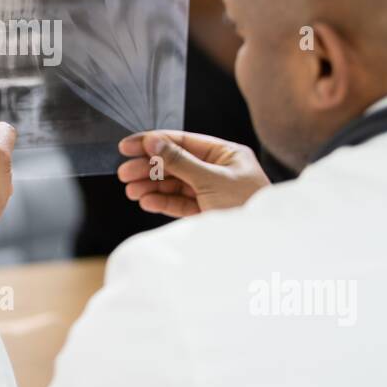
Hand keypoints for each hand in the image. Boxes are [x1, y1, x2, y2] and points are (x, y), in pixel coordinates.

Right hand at [117, 131, 269, 216]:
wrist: (262, 245)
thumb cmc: (247, 205)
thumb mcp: (211, 179)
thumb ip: (180, 160)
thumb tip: (154, 141)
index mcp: (226, 154)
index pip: (183, 141)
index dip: (153, 142)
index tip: (128, 146)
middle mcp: (218, 170)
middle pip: (175, 163)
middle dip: (148, 168)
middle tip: (124, 173)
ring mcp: (211, 191)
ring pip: (174, 185)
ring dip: (151, 186)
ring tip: (131, 190)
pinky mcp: (206, 211)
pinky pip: (179, 203)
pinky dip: (161, 201)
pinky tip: (146, 201)